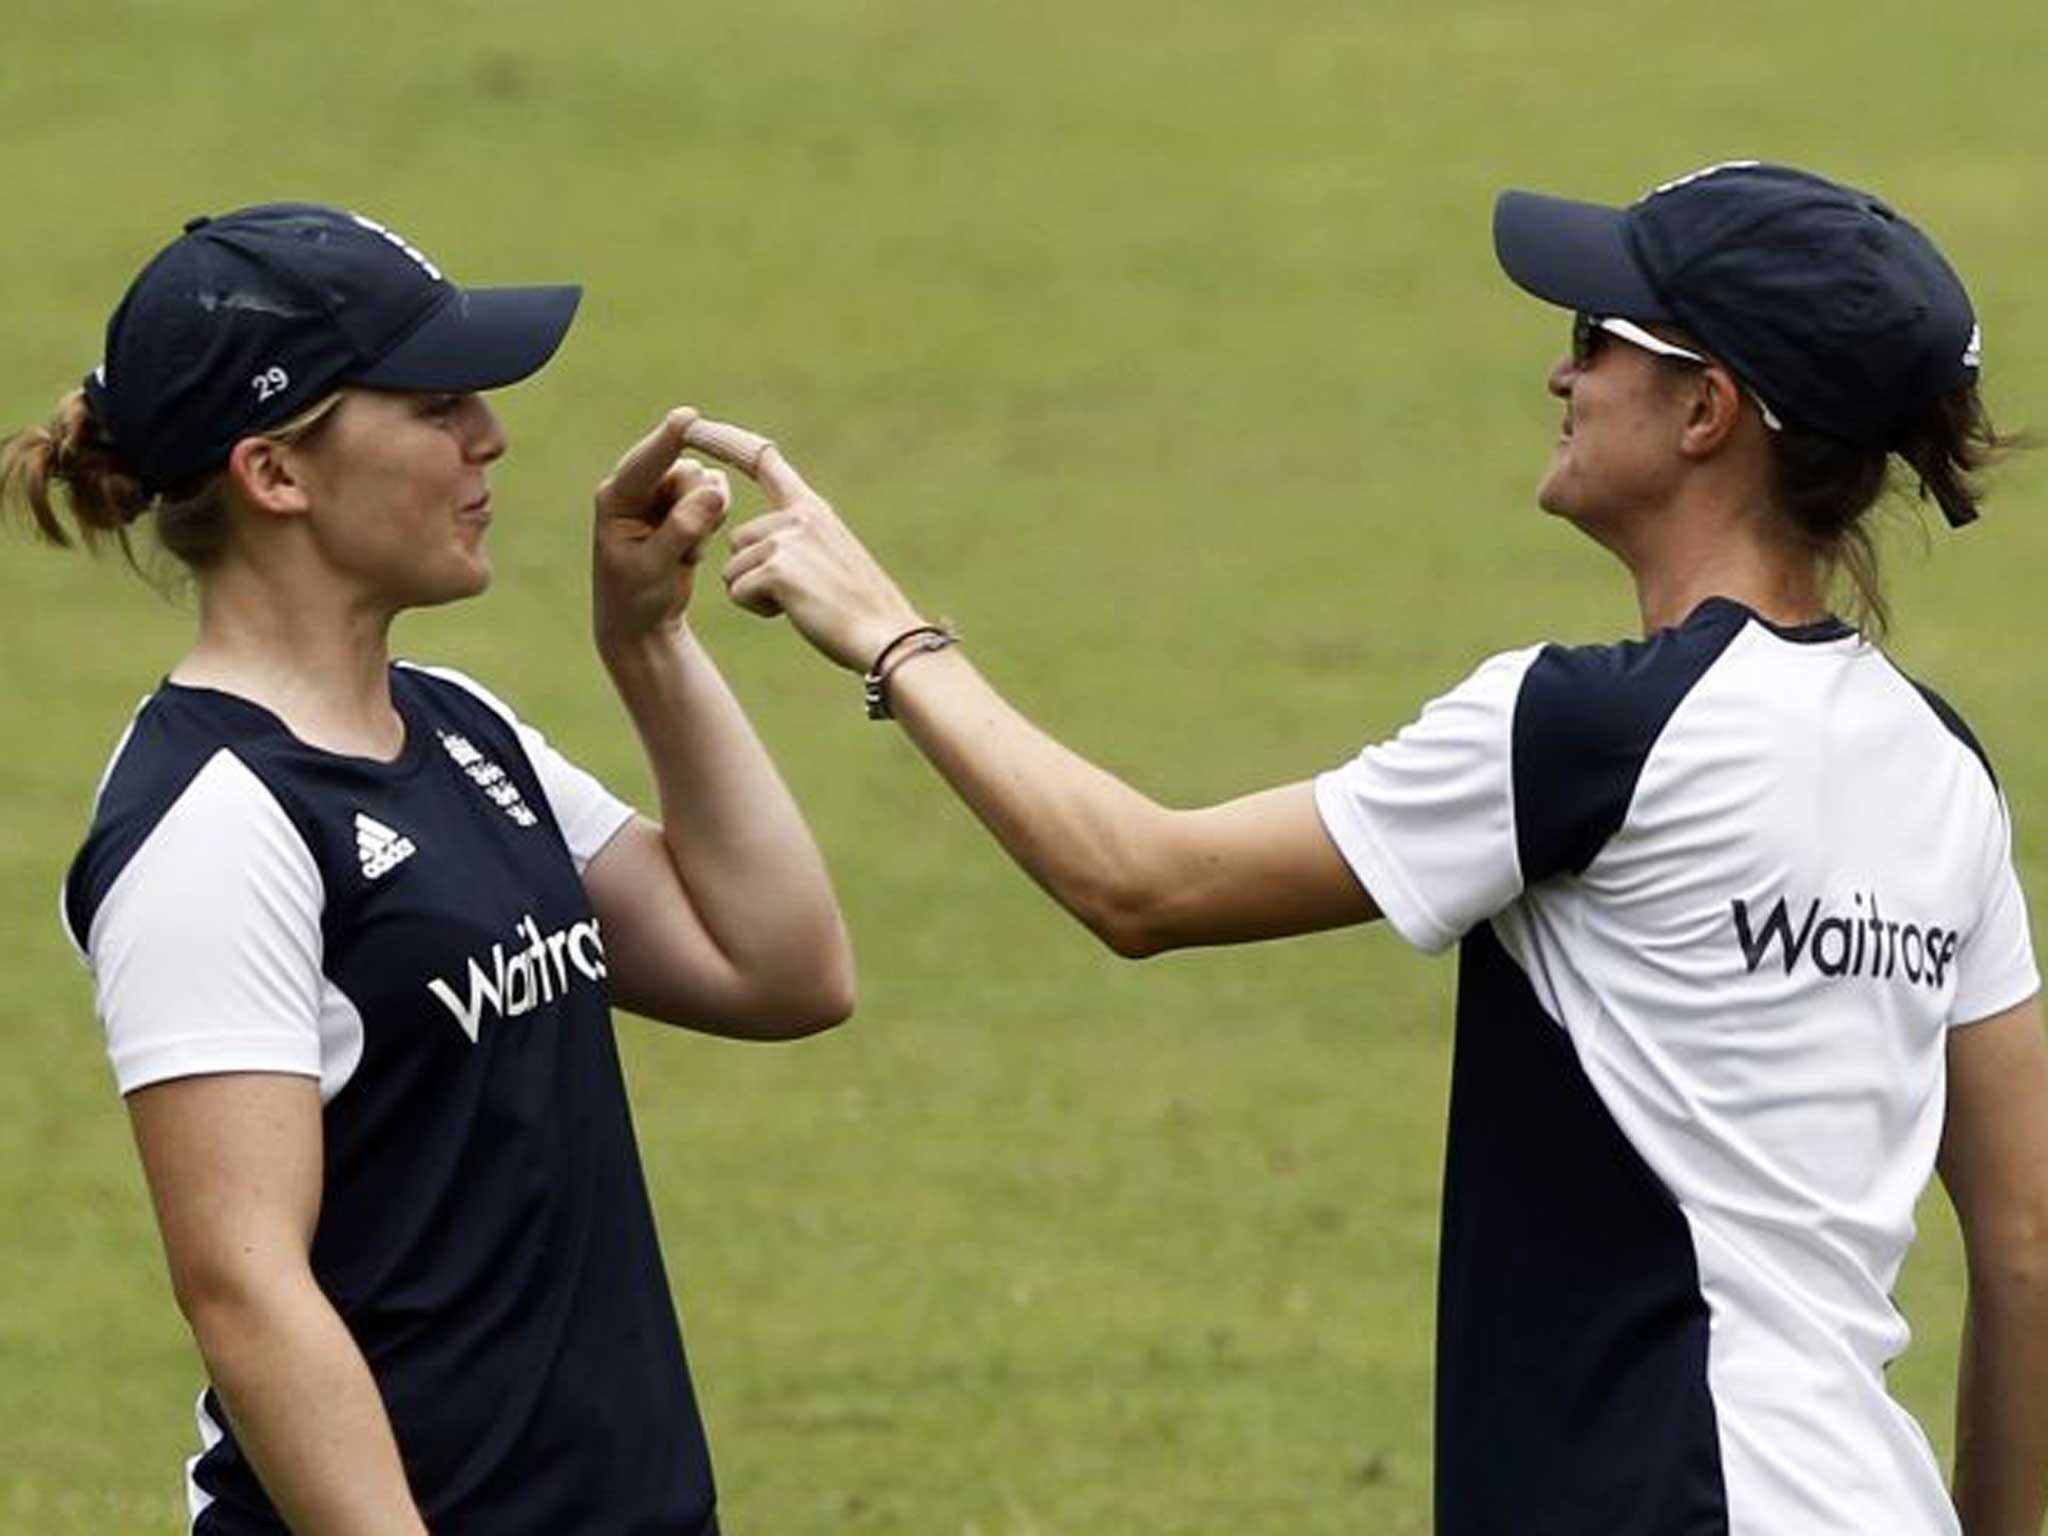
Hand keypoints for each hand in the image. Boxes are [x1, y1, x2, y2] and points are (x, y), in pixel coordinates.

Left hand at [591, 408, 730, 647]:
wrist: (642, 624)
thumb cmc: (635, 599)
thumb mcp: (655, 568)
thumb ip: (683, 528)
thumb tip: (715, 491)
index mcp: (615, 499)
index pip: (645, 463)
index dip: (668, 440)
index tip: (688, 417)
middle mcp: (636, 489)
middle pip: (687, 472)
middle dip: (696, 505)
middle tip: (686, 548)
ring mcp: (660, 496)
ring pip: (705, 483)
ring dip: (706, 518)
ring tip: (685, 553)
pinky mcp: (682, 506)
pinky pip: (715, 496)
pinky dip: (712, 522)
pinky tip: (692, 551)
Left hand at [703, 425, 925, 672]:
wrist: (887, 637)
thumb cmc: (862, 612)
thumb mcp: (834, 558)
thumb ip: (800, 541)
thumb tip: (760, 549)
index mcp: (813, 509)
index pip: (764, 462)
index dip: (727, 442)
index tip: (695, 425)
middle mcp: (799, 516)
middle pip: (739, 539)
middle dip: (755, 573)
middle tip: (802, 593)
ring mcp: (787, 540)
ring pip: (734, 569)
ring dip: (756, 593)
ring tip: (802, 604)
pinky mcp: (776, 569)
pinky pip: (738, 591)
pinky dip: (759, 609)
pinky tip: (796, 613)